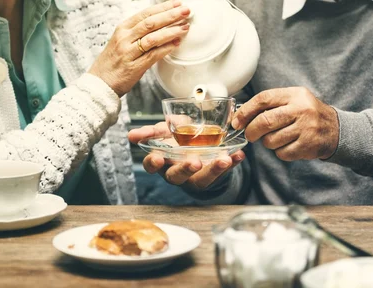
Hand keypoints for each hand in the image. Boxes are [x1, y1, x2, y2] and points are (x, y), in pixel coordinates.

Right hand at [89, 0, 189, 95]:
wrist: (99, 83)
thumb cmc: (112, 63)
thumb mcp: (121, 42)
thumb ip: (137, 33)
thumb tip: (160, 25)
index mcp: (122, 29)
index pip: (145, 13)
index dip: (163, 7)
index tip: (177, 4)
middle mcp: (124, 38)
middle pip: (151, 23)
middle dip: (171, 15)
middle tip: (186, 11)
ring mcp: (128, 52)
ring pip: (153, 37)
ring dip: (172, 31)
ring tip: (185, 27)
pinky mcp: (134, 67)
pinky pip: (153, 55)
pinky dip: (166, 48)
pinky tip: (176, 44)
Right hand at [128, 122, 244, 188]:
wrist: (197, 144)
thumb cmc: (177, 139)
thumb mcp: (165, 132)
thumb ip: (152, 131)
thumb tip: (132, 135)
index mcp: (162, 162)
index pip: (152, 165)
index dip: (153, 163)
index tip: (157, 157)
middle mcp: (177, 172)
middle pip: (177, 176)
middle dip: (185, 169)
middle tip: (195, 162)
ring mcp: (196, 176)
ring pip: (202, 179)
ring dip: (214, 169)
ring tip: (224, 159)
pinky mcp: (213, 176)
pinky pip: (224, 172)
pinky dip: (232, 163)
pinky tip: (239, 155)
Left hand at [231, 87, 338, 160]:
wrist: (335, 130)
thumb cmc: (306, 114)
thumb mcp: (293, 100)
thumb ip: (270, 104)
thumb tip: (240, 115)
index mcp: (294, 95)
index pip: (263, 99)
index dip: (245, 111)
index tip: (237, 121)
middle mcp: (301, 110)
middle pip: (264, 121)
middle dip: (251, 131)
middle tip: (250, 135)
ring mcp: (306, 128)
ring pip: (271, 140)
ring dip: (267, 143)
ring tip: (276, 138)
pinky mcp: (308, 146)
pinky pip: (282, 153)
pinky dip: (280, 152)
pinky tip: (288, 145)